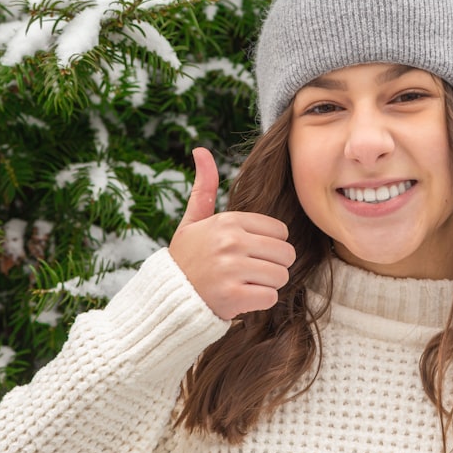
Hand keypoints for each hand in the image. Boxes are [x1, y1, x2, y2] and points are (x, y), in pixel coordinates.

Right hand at [168, 147, 295, 320]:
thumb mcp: (193, 221)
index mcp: (228, 221)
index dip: (268, 245)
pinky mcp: (233, 296)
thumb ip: (203, 187)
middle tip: (249, 271)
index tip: (248, 252)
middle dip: (272, 265)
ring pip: (281, 276)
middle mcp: (231, 242)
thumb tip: (200, 150)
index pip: (280, 231)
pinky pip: (271, 297)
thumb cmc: (186, 259)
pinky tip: (241, 299)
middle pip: (285, 254)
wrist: (167, 298)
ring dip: (266, 285)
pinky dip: (260, 302)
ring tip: (243, 284)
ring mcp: (232, 269)